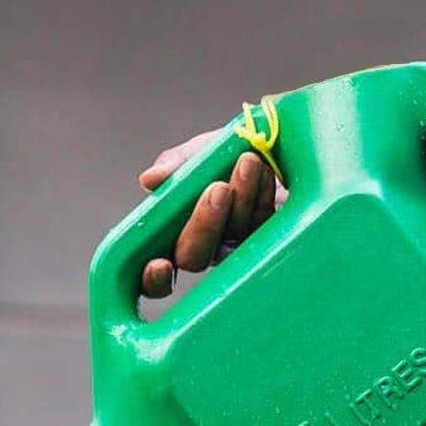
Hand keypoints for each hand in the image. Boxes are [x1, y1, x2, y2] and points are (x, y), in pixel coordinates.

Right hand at [137, 134, 279, 297]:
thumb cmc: (229, 154)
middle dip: (204, 225)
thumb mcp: (197, 153)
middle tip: (218, 189)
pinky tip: (264, 171)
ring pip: (232, 237)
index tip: (158, 264)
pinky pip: (263, 225)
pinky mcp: (271, 239)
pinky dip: (262, 194)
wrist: (275, 146)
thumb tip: (150, 180)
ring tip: (248, 161)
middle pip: (192, 258)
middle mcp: (203, 247)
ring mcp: (237, 248)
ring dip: (240, 198)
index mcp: (173, 233)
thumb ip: (175, 165)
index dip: (152, 278)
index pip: (154, 273)